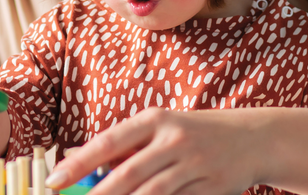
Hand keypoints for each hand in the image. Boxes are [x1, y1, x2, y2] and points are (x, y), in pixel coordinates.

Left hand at [46, 107, 266, 194]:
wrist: (252, 137)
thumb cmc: (194, 132)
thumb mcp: (160, 128)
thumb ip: (124, 145)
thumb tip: (78, 160)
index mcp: (156, 119)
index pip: (110, 142)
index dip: (80, 163)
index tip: (55, 180)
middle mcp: (174, 139)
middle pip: (129, 174)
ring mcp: (195, 165)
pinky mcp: (211, 188)